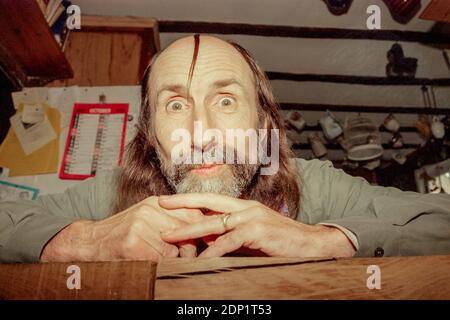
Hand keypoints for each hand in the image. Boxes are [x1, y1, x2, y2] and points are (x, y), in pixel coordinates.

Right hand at [40, 196, 203, 261]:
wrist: (89, 240)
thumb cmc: (123, 232)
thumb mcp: (147, 218)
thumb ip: (171, 220)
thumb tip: (200, 232)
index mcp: (157, 202)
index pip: (193, 212)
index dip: (204, 229)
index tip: (210, 241)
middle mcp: (150, 210)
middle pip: (187, 230)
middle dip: (191, 248)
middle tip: (188, 258)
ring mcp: (141, 225)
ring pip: (174, 249)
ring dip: (172, 259)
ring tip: (159, 259)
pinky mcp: (132, 243)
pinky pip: (158, 259)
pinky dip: (157, 265)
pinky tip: (146, 262)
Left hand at [159, 193, 355, 257]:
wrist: (311, 244)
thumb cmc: (279, 242)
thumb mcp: (251, 237)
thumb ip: (230, 236)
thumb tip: (206, 242)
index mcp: (243, 206)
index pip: (211, 199)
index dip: (189, 198)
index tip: (167, 200)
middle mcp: (246, 207)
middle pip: (208, 203)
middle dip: (182, 205)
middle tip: (159, 205)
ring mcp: (252, 217)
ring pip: (214, 222)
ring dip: (190, 230)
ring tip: (169, 236)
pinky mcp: (258, 231)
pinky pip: (230, 241)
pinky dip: (214, 250)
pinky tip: (201, 258)